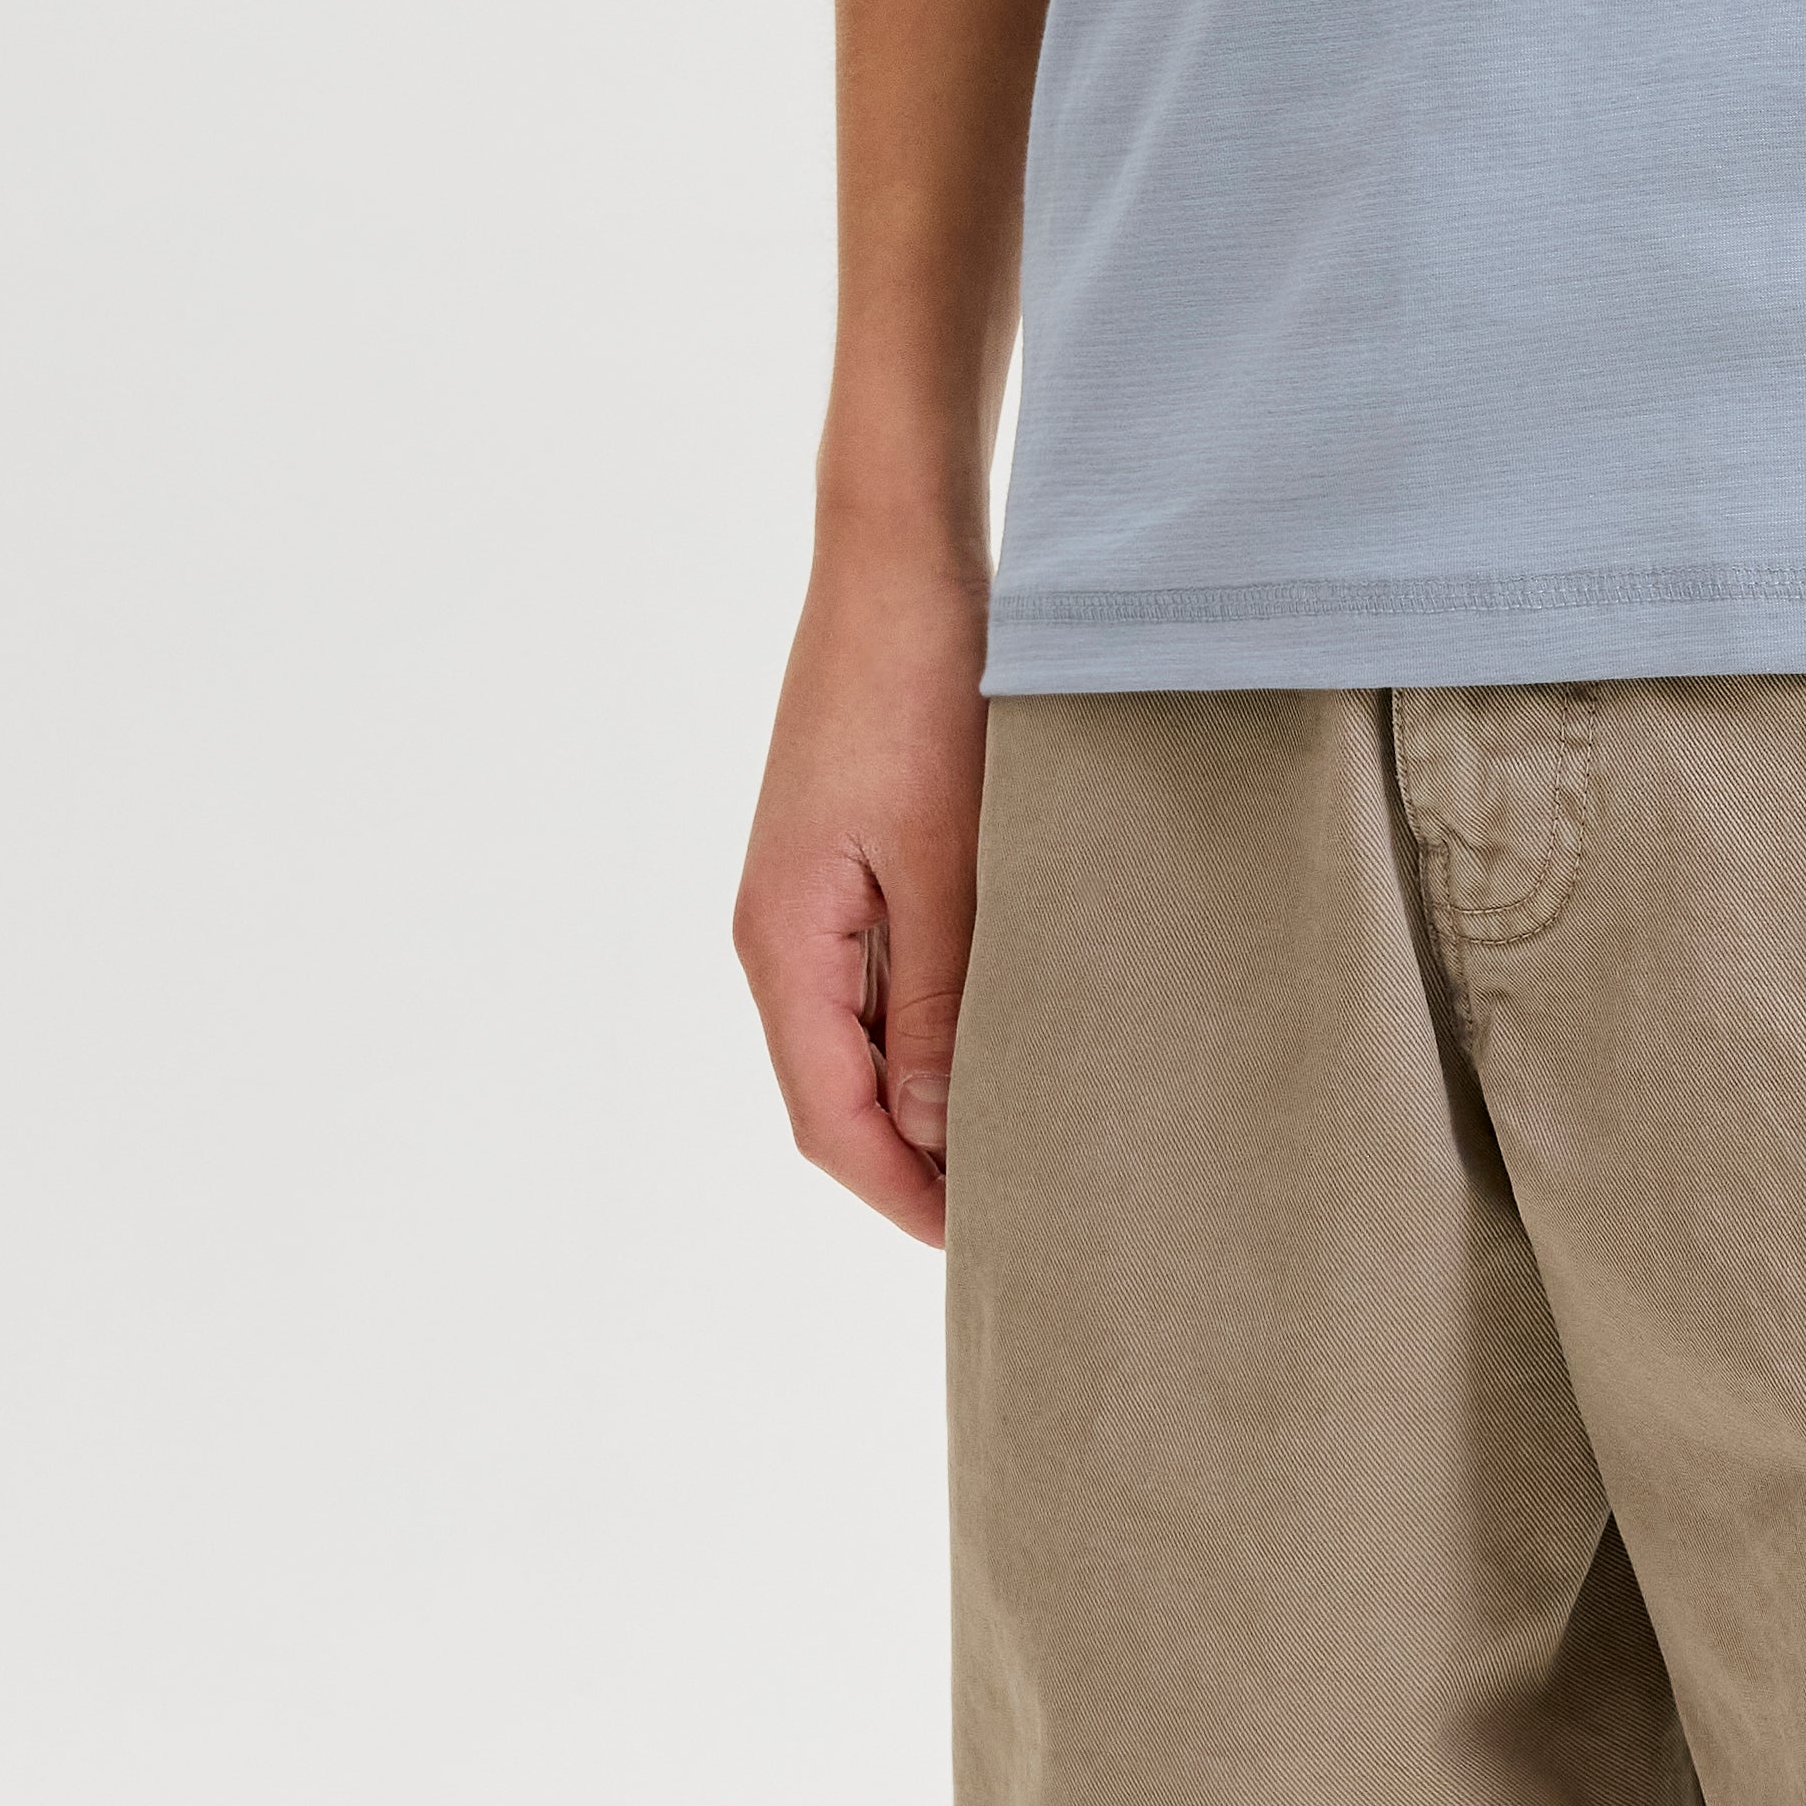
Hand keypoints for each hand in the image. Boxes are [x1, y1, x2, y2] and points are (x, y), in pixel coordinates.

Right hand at [732, 532, 989, 1245]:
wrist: (902, 561)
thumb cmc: (923, 699)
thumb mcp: (946, 864)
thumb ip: (938, 1004)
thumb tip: (937, 1135)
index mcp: (782, 945)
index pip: (828, 1122)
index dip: (904, 1196)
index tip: (988, 1244)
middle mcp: (778, 932)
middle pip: (837, 1092)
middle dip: (918, 1161)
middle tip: (1024, 1204)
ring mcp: (806, 893)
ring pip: (860, 1035)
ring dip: (928, 1091)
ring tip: (1028, 1127)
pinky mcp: (844, 855)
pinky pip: (878, 974)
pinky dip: (931, 1020)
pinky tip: (1006, 1024)